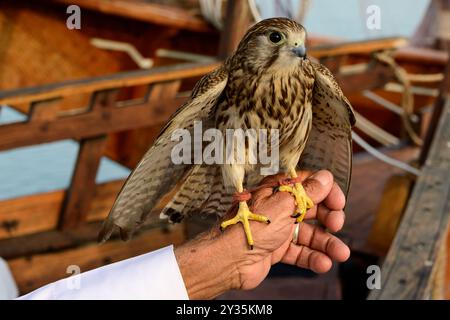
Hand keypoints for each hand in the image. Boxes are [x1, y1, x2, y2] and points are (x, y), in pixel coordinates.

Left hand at [174, 170, 349, 298]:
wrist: (229, 259)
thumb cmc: (250, 226)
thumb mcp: (283, 204)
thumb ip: (307, 192)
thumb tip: (325, 177)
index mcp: (277, 191)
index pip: (308, 185)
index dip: (326, 192)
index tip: (338, 202)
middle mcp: (278, 208)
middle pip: (311, 209)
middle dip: (328, 217)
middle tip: (337, 224)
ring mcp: (277, 230)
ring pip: (308, 234)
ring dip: (326, 243)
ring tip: (340, 253)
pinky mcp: (276, 249)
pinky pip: (299, 252)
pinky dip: (312, 258)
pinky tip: (323, 263)